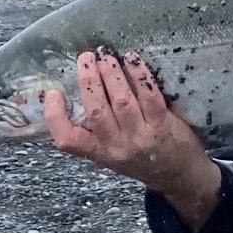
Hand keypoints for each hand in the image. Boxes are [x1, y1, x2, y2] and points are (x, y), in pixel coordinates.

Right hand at [43, 49, 222, 227]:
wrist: (178, 176)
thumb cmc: (142, 159)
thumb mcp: (111, 153)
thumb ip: (95, 130)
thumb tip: (81, 90)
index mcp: (99, 152)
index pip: (68, 140)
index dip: (55, 117)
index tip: (53, 93)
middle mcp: (117, 147)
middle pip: (96, 111)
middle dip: (88, 81)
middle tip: (86, 58)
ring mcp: (140, 137)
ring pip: (121, 101)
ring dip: (111, 73)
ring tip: (106, 56)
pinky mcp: (162, 125)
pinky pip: (148, 96)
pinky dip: (138, 75)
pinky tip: (132, 59)